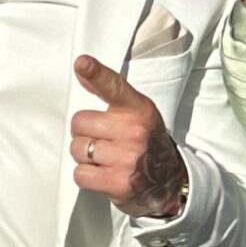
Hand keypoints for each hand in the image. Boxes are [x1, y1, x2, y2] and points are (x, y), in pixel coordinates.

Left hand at [68, 55, 188, 219]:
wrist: (168, 181)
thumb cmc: (146, 142)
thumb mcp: (135, 112)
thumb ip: (107, 91)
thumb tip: (82, 67)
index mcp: (139, 109)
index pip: (114, 86)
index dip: (96, 73)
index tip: (83, 63)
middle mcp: (134, 131)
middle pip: (80, 123)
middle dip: (85, 134)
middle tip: (104, 141)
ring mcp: (127, 158)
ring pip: (77, 149)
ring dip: (85, 156)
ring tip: (105, 159)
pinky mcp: (118, 183)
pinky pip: (80, 174)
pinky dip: (86, 176)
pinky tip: (102, 174)